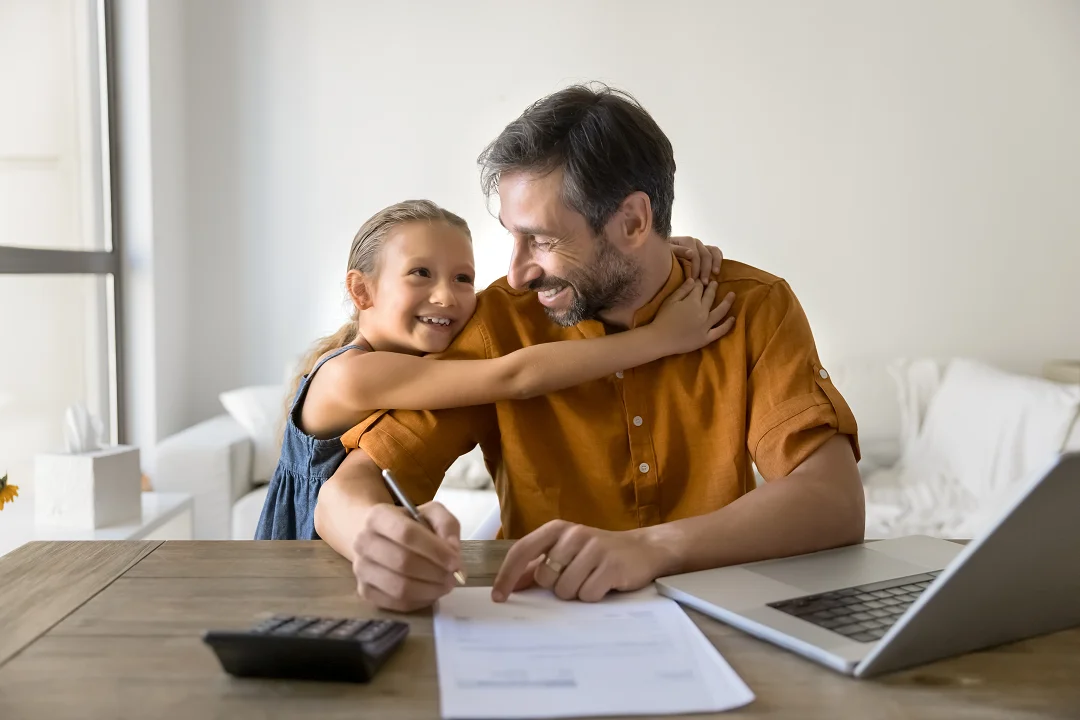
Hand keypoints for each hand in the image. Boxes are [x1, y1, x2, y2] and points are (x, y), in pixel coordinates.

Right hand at [350, 501, 462, 611]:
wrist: (378, 537)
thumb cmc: (408, 525)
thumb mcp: (430, 513)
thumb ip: (446, 524)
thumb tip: (453, 550)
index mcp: (378, 516)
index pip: (406, 533)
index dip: (435, 550)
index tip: (455, 561)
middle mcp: (363, 542)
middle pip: (403, 562)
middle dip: (435, 572)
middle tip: (453, 576)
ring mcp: (360, 569)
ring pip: (399, 587)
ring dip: (429, 590)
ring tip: (445, 585)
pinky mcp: (364, 591)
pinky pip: (396, 603)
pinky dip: (419, 601)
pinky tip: (430, 592)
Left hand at [491, 521, 672, 602]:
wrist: (643, 550)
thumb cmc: (597, 554)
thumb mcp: (565, 552)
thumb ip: (536, 566)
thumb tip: (509, 584)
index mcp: (557, 529)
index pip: (522, 550)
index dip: (507, 575)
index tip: (498, 597)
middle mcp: (574, 534)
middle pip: (545, 577)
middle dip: (556, 586)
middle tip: (575, 578)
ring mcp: (594, 549)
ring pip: (566, 589)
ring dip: (576, 593)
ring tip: (591, 580)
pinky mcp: (612, 566)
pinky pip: (588, 595)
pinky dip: (593, 596)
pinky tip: (604, 585)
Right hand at [652, 278, 735, 354]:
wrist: (660, 339)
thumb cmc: (662, 319)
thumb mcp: (670, 301)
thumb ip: (683, 290)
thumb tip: (693, 279)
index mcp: (692, 301)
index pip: (699, 288)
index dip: (700, 283)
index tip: (701, 280)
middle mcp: (702, 311)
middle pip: (710, 297)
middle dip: (713, 288)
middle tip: (715, 283)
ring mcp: (706, 325)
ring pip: (720, 311)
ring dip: (727, 302)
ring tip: (732, 295)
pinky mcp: (706, 337)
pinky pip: (720, 331)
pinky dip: (727, 324)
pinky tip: (733, 318)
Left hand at [669, 236, 722, 281]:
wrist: (662, 250)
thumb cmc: (664, 253)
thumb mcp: (667, 251)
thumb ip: (678, 251)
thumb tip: (691, 253)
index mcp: (687, 241)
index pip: (695, 255)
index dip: (695, 268)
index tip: (693, 280)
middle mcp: (696, 242)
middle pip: (705, 254)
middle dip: (705, 269)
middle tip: (704, 282)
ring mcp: (701, 245)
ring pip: (713, 251)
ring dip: (715, 263)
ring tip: (715, 275)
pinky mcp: (705, 249)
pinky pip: (716, 251)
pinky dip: (718, 259)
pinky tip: (717, 270)